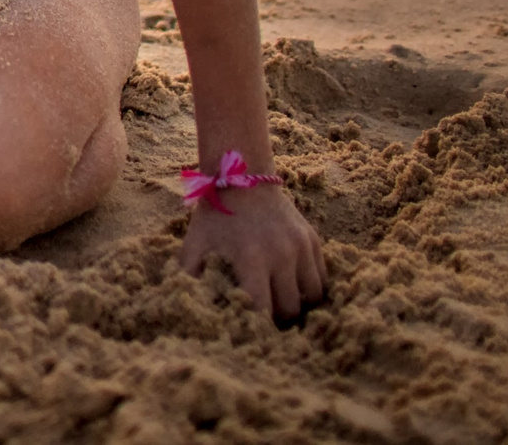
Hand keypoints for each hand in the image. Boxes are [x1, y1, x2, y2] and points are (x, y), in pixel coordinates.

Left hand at [178, 183, 325, 321]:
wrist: (242, 178)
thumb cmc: (215, 216)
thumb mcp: (194, 245)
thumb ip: (188, 277)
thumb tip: (185, 306)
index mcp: (252, 258)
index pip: (263, 309)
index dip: (257, 325)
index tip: (249, 330)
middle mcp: (282, 254)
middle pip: (291, 309)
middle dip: (278, 320)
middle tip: (266, 320)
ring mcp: (301, 246)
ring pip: (312, 296)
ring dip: (299, 305)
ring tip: (282, 303)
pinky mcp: (313, 240)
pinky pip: (322, 277)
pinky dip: (310, 288)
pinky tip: (294, 287)